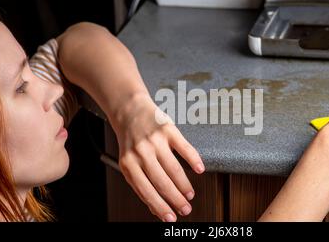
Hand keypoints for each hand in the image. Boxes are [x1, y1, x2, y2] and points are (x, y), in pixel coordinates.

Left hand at [111, 93, 204, 221]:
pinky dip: (194, 160)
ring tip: (190, 194)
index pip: (146, 191)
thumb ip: (140, 182)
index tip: (170, 217)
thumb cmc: (131, 139)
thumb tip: (155, 206)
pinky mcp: (168, 130)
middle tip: (185, 208)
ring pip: (174, 169)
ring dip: (184, 185)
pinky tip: (199, 169)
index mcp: (129, 164)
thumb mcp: (128, 163)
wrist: (130, 111)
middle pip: (162, 182)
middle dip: (176, 200)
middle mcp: (141, 153)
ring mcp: (155, 141)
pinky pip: (184, 148)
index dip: (160, 207)